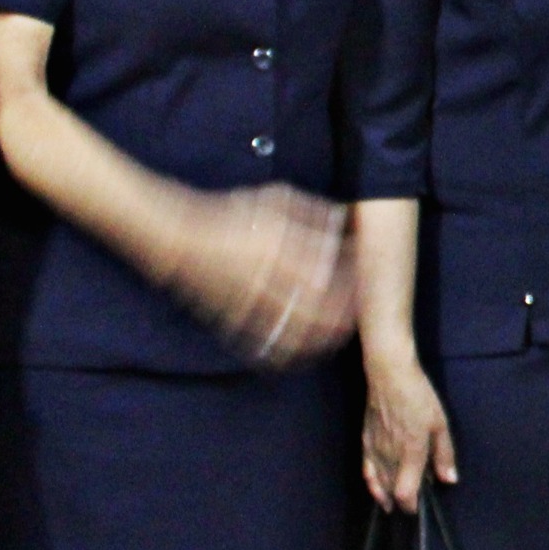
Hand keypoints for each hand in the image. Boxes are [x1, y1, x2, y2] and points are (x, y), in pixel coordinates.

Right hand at [186, 185, 356, 367]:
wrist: (182, 238)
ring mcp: (252, 296)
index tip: (366, 279)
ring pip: (296, 324)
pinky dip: (290, 346)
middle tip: (359, 314)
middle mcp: (269, 272)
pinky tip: (305, 349)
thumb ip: (312, 210)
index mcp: (281, 241)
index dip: (352, 276)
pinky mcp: (237, 314)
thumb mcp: (275, 199)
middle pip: (318, 301)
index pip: (328, 265)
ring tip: (340, 336)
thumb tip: (343, 220)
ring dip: (322, 334)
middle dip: (344, 312)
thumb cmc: (231, 213)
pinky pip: (268, 336)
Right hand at [363, 352, 457, 510]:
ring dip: (386, 496)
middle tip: (410, 505)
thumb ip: (444, 454)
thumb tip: (449, 480)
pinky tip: (376, 491)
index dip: (410, 505)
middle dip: (401, 501)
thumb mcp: (440, 423)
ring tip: (392, 506)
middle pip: (392, 490)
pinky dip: (371, 484)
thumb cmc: (419, 397)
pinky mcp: (366, 441)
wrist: (390, 376)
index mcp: (411, 452)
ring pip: (379, 482)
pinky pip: (366, 470)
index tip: (417, 509)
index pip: (406, 492)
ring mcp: (375, 449)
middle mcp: (390, 455)